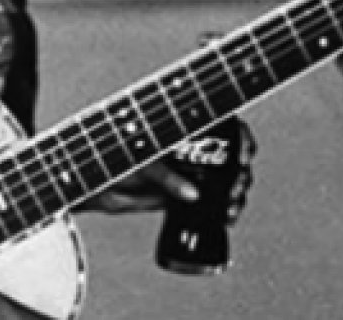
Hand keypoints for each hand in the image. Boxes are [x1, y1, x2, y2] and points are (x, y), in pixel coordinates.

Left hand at [82, 120, 256, 226]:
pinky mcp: (187, 196)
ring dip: (237, 193)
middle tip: (235, 190)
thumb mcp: (144, 167)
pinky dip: (226, 209)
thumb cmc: (115, 162)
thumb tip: (193, 195)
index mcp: (183, 130)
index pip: (223, 125)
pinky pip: (215, 200)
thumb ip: (166, 178)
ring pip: (228, 179)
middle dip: (241, 174)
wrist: (98, 187)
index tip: (244, 156)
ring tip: (230, 208)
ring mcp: (191, 172)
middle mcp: (191, 149)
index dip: (241, 137)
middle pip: (232, 156)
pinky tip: (227, 217)